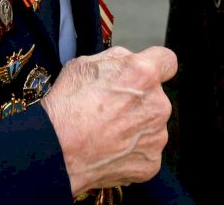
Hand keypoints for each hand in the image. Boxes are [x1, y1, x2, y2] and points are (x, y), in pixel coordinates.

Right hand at [41, 46, 176, 196]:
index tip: (147, 73)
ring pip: (151, 125)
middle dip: (138, 100)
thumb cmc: (66, 106)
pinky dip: (131, 151)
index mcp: (144, 74)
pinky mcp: (151, 163)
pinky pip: (146, 151)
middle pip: (156, 96)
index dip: (155, 65)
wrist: (56, 150)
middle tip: (111, 108)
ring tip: (106, 132)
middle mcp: (158, 104)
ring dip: (135, 126)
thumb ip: (117, 60)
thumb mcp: (86, 63)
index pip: (167, 61)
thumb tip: (127, 63)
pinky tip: (109, 149)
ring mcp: (157, 137)